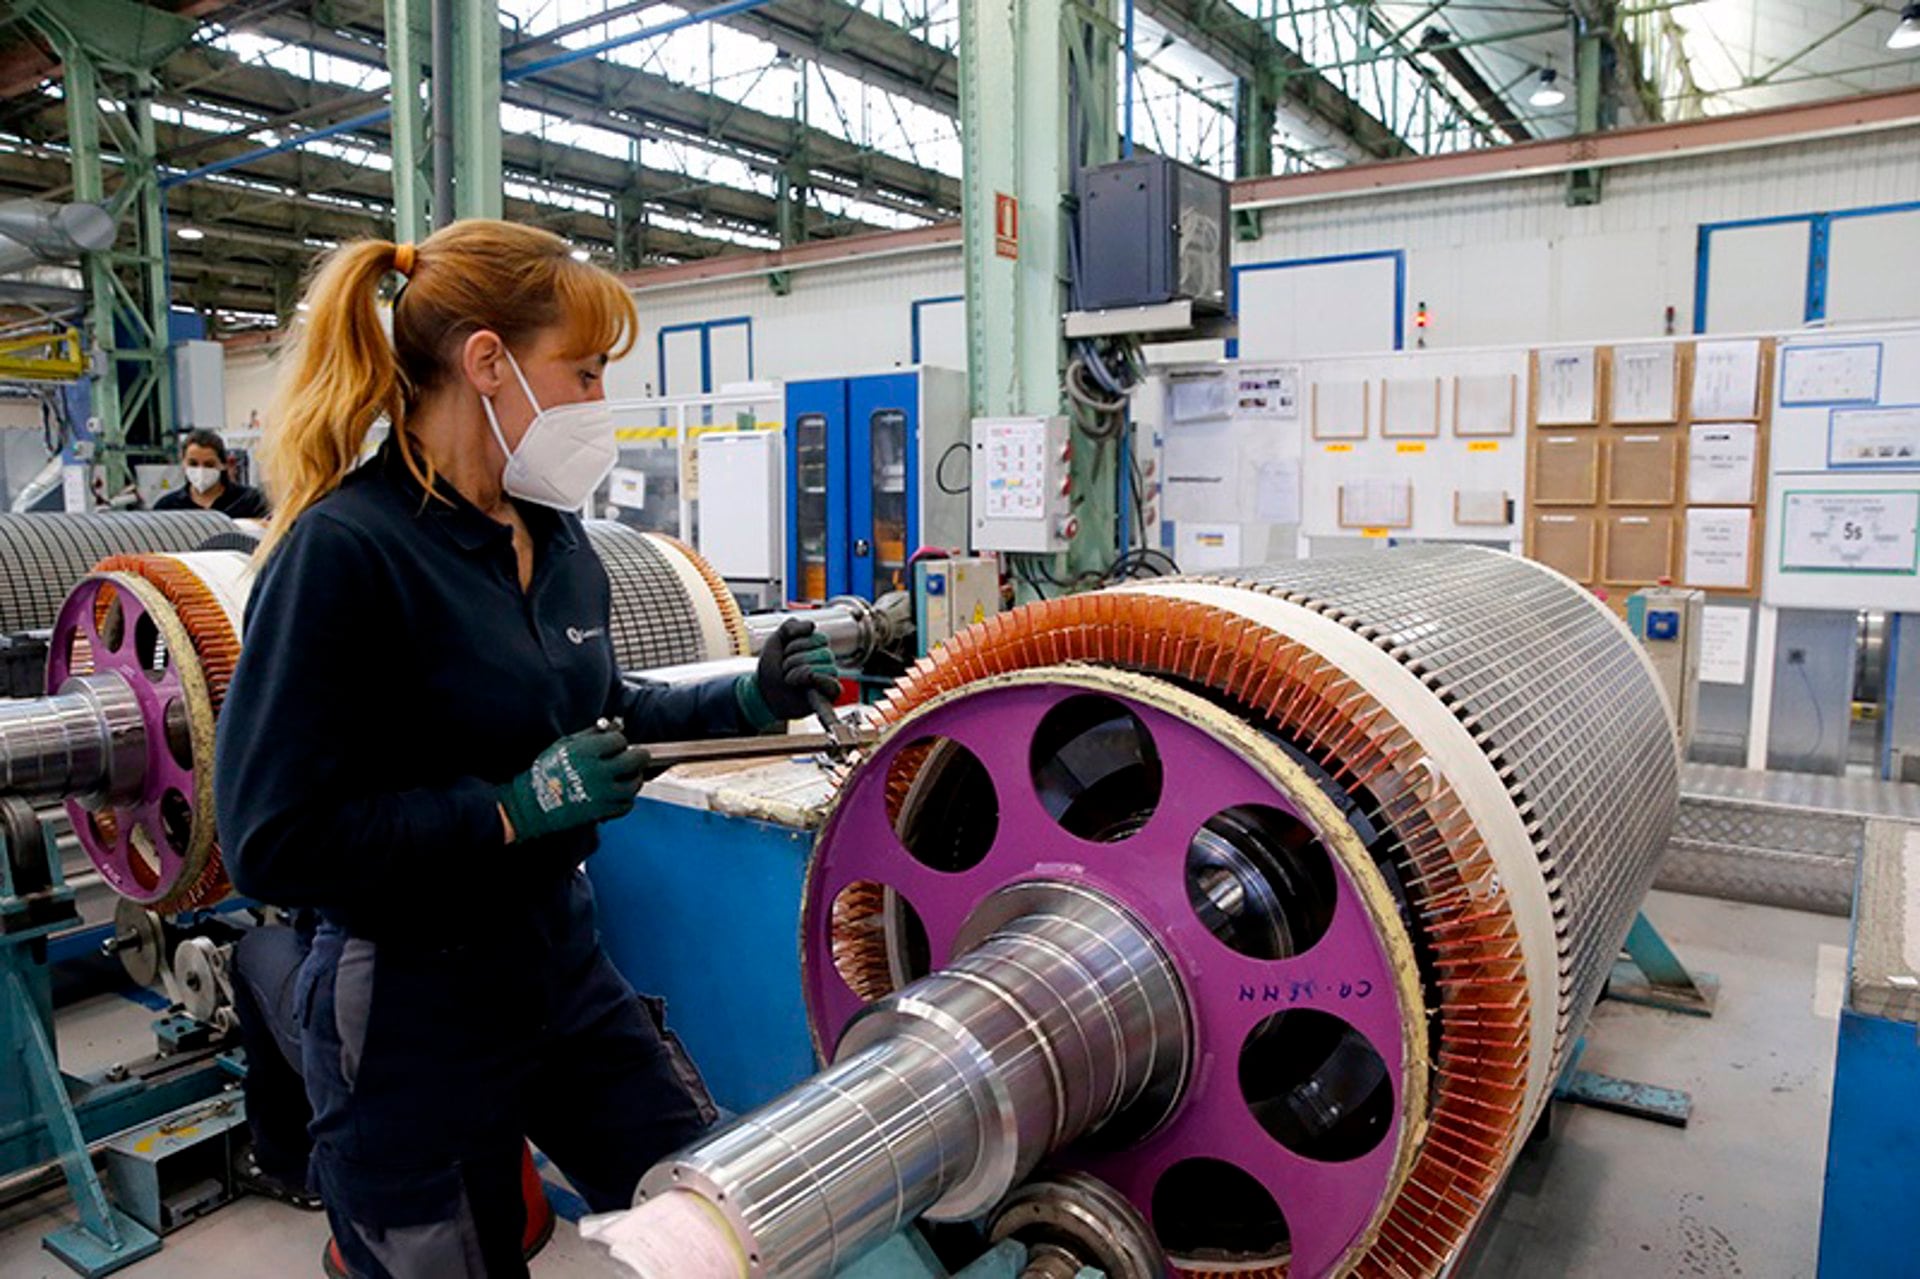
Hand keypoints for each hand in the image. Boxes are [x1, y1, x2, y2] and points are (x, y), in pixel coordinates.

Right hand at [496, 723, 650, 843]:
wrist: (532, 803)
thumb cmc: (546, 771)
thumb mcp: (563, 744)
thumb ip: (590, 735)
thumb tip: (611, 726)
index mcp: (586, 752)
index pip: (620, 740)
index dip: (619, 741)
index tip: (615, 745)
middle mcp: (598, 772)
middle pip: (636, 760)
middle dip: (638, 756)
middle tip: (634, 757)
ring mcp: (602, 793)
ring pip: (635, 784)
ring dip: (634, 778)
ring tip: (625, 776)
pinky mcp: (602, 811)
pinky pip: (627, 804)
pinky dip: (626, 799)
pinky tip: (617, 794)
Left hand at [736, 618, 842, 727]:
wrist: (764, 692)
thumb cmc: (772, 668)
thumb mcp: (775, 641)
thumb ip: (790, 626)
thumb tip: (812, 626)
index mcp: (818, 647)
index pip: (821, 638)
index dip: (798, 644)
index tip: (785, 653)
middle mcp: (827, 662)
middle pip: (824, 654)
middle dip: (795, 660)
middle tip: (785, 669)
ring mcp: (828, 680)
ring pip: (824, 669)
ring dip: (797, 673)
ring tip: (789, 679)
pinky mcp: (827, 697)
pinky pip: (834, 688)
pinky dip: (821, 686)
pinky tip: (810, 690)